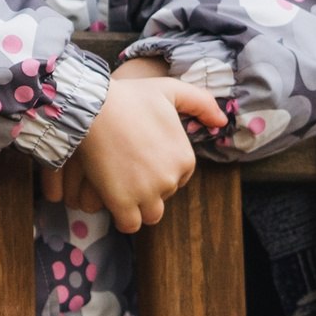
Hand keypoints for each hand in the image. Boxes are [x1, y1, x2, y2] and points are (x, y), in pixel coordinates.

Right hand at [46, 60, 228, 233]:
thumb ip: (202, 103)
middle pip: (164, 195)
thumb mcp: (171, 90)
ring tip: (121, 186)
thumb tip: (222, 121)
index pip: (179, 178)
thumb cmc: (130, 97)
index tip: (142, 157)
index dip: (160, 169)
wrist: (93, 107)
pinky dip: (122, 217)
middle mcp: (171, 179)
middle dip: (149, 186)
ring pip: (150, 214)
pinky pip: (129, 224)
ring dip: (138, 205)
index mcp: (185, 158)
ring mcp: (147, 193)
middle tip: (127, 166)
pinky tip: (112, 200)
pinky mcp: (122, 202)